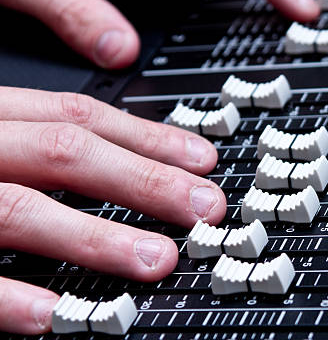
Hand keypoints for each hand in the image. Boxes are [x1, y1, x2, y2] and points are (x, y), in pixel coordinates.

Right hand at [0, 86, 225, 333]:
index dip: (148, 138)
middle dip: (145, 180)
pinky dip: (7, 296)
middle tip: (204, 208)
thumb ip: (34, 137)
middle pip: (68, 154)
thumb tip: (113, 154)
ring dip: (96, 237)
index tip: (203, 160)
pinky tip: (55, 315)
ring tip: (158, 259)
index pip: (79, 117)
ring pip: (22, 209)